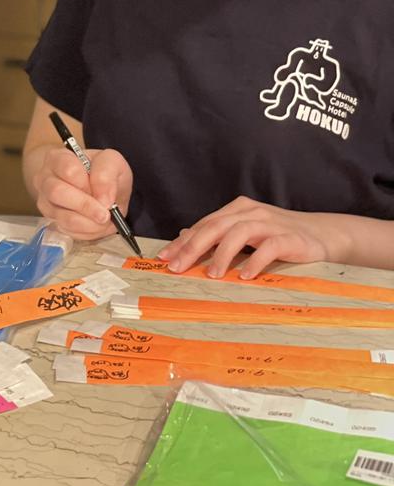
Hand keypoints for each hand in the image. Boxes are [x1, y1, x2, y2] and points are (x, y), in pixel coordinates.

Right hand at [33, 146, 132, 240]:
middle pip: (57, 193)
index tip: (103, 193)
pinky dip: (86, 232)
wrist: (98, 188)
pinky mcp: (51, 220)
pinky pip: (67, 231)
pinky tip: (96, 224)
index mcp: (57, 157)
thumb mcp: (112, 162)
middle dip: (85, 206)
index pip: (68, 169)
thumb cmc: (102, 172)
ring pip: (62, 216)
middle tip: (105, 214)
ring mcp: (45, 201)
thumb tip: (103, 199)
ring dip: (88, 223)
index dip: (87, 183)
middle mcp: (45, 179)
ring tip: (104, 220)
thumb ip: (107, 174)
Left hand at [157, 196, 349, 278]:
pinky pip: (269, 247)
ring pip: (239, 234)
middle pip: (215, 226)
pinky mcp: (289, 238)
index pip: (204, 224)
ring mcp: (270, 223)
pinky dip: (255, 261)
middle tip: (177, 267)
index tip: (164, 258)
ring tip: (212, 275)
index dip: (183, 241)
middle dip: (193, 247)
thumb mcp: (245, 232)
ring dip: (222, 255)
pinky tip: (245, 276)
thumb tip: (184, 238)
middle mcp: (250, 212)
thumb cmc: (279, 236)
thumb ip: (218, 234)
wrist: (322, 235)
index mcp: (237, 209)